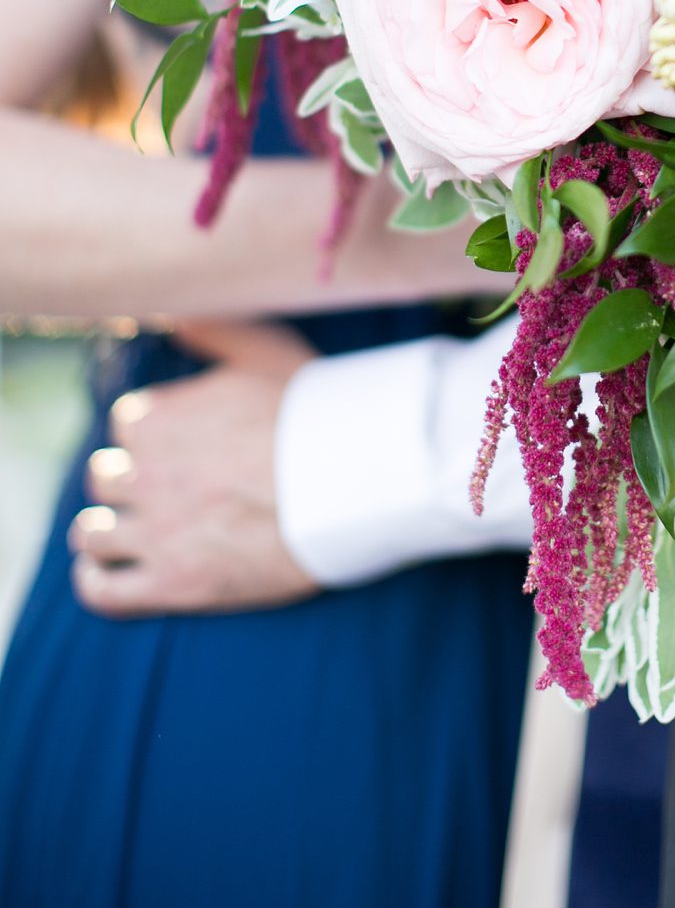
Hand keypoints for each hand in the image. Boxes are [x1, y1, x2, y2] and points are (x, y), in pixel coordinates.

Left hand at [69, 320, 319, 616]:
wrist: (350, 484)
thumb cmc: (315, 414)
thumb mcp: (263, 352)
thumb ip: (211, 330)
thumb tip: (169, 317)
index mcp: (158, 419)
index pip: (126, 423)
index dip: (150, 432)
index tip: (176, 441)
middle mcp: (146, 474)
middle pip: (103, 477)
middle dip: (125, 479)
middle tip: (160, 486)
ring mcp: (157, 531)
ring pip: (91, 533)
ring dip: (104, 529)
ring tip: (128, 530)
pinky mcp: (173, 584)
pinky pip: (103, 591)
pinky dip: (94, 581)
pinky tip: (104, 572)